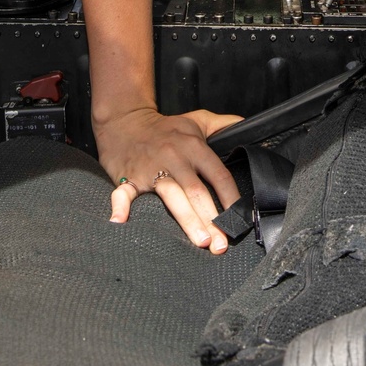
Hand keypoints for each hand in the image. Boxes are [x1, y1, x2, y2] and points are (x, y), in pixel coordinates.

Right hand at [95, 105, 242, 251]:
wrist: (126, 121)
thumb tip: (246, 125)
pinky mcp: (128, 176)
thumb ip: (223, 124)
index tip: (240, 219)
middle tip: (222, 244)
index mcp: (193, 146)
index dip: (231, 198)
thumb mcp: (197, 121)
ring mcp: (151, 168)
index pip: (218, 174)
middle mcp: (174, 157)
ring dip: (187, 220)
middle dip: (211, 219)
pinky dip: (120, 206)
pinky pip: (124, 192)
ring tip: (200, 241)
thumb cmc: (165, 127)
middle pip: (197, 191)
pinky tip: (119, 222)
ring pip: (171, 196)